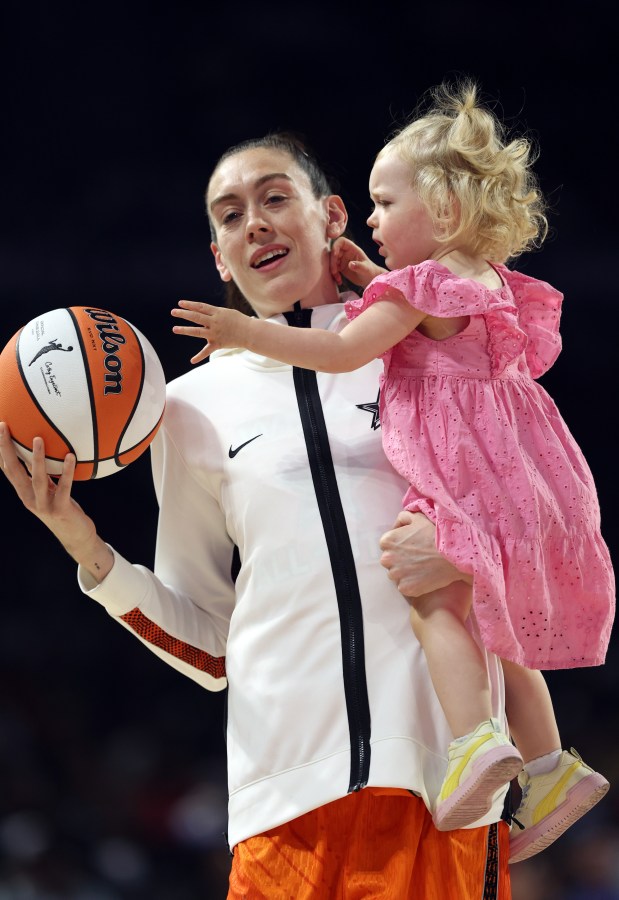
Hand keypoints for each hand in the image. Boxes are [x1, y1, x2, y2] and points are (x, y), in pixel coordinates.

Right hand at [0, 423, 111, 578]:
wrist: (76, 537)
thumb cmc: (63, 508)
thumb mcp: (49, 490)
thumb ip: (42, 474)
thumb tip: (40, 450)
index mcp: (24, 492)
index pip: (7, 468)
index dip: (1, 449)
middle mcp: (29, 499)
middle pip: (14, 471)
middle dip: (6, 448)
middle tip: (3, 427)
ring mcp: (43, 506)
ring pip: (37, 479)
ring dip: (38, 458)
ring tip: (38, 438)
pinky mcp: (60, 510)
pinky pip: (64, 487)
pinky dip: (67, 472)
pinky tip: (71, 456)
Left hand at [171, 301, 250, 363]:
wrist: (250, 332)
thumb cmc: (240, 321)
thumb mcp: (227, 312)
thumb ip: (215, 313)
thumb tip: (204, 313)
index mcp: (217, 313)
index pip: (200, 307)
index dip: (190, 305)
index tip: (180, 303)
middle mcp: (214, 322)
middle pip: (196, 317)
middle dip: (183, 314)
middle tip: (173, 312)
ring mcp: (215, 333)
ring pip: (197, 331)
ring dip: (185, 330)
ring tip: (175, 329)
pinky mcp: (217, 343)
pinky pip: (207, 351)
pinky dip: (199, 356)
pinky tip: (191, 360)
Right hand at [330, 237, 385, 288]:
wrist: (370, 279)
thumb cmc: (370, 271)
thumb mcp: (366, 269)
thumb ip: (359, 266)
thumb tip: (350, 264)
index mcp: (352, 249)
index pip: (341, 242)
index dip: (336, 246)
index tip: (335, 255)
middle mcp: (346, 253)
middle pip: (334, 252)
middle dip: (332, 262)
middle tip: (334, 272)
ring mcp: (342, 260)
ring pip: (332, 261)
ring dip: (332, 270)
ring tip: (338, 278)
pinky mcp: (340, 267)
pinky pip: (333, 269)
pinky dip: (334, 275)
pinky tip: (339, 281)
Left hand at [379, 510, 471, 597]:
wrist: (452, 554)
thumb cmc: (435, 534)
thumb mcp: (417, 518)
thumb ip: (402, 518)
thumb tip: (396, 526)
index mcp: (387, 541)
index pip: (387, 546)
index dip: (400, 547)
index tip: (412, 547)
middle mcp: (386, 558)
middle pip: (390, 562)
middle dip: (400, 560)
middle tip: (417, 558)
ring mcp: (395, 575)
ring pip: (396, 575)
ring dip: (405, 573)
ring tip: (422, 567)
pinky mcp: (405, 588)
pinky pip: (405, 587)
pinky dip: (413, 584)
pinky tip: (424, 577)